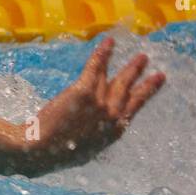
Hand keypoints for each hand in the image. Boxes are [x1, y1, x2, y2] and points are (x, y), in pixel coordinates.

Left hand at [19, 38, 164, 174]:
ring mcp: (99, 103)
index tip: (155, 85)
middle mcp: (111, 115)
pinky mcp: (84, 91)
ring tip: (141, 57)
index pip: (133, 108)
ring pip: (118, 79)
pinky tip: (109, 42)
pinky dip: (103, 53)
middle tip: (153, 68)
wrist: (40, 149)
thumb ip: (95, 135)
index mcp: (113, 131)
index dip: (144, 94)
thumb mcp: (85, 148)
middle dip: (142, 78)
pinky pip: (96, 67)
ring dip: (131, 67)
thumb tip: (96, 130)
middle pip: (130, 91)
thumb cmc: (57, 152)